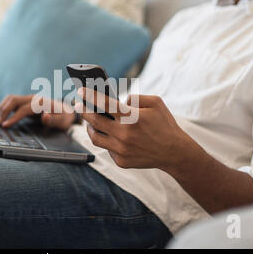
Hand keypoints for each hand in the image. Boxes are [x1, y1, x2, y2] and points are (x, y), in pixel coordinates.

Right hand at [0, 94, 75, 130]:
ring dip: (2, 108)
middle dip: (4, 111)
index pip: (24, 109)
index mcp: (42, 102)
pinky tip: (0, 117)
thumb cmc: (64, 118)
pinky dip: (4, 108)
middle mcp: (34, 98)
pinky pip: (12, 102)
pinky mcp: (26, 102)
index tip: (5, 125)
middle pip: (14, 100)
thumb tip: (45, 116)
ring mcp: (29, 99)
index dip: (14, 117)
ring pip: (11, 99)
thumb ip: (54, 120)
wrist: (67, 111)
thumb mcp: (62, 122)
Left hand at [76, 88, 194, 169]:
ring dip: (90, 128)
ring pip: (96, 137)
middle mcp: (124, 135)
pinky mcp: (121, 161)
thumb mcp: (155, 103)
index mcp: (132, 117)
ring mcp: (121, 150)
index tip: (80, 92)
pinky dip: (106, 140)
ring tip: (89, 121)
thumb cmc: (164, 124)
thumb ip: (135, 98)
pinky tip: (108, 135)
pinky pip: (107, 149)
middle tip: (77, 106)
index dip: (89, 96)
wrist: (175, 153)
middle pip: (94, 121)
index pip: (104, 104)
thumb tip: (117, 101)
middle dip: (83, 111)